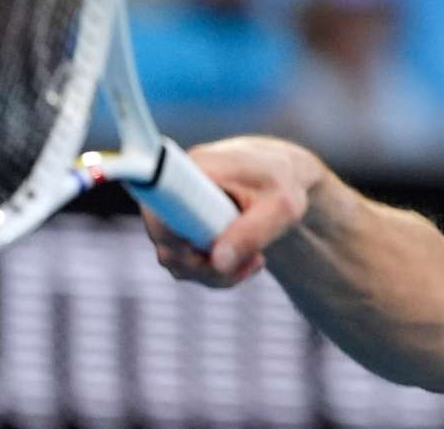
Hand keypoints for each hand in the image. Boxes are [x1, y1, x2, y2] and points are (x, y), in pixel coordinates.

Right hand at [142, 136, 326, 287]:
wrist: (285, 174)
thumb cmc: (285, 182)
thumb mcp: (282, 206)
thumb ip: (252, 232)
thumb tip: (218, 264)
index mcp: (197, 169)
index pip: (158, 204)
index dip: (171, 235)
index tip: (203, 251)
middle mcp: (177, 188)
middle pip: (166, 242)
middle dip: (206, 265)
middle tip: (252, 260)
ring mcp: (177, 211)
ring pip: (177, 259)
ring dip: (215, 273)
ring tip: (255, 260)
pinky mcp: (185, 228)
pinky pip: (188, 262)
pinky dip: (216, 272)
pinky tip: (248, 261)